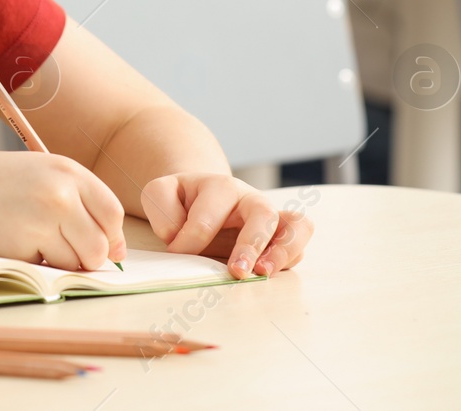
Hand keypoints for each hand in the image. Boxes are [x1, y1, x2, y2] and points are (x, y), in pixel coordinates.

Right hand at [0, 150, 125, 271]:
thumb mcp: (40, 174)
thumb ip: (79, 202)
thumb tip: (115, 250)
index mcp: (68, 170)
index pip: (111, 213)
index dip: (110, 236)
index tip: (100, 245)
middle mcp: (61, 192)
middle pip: (101, 245)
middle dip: (87, 256)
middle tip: (59, 247)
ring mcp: (43, 218)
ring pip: (78, 261)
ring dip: (61, 261)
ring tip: (32, 239)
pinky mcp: (23, 245)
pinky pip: (49, 269)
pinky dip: (38, 264)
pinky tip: (14, 242)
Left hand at [141, 173, 311, 278]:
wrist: (200, 197)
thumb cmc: (181, 200)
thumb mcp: (160, 194)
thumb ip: (162, 210)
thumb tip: (179, 237)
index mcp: (219, 187)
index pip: (208, 216)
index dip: (191, 239)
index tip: (175, 252)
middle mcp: (250, 199)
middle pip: (262, 213)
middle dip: (250, 244)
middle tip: (235, 272)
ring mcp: (270, 218)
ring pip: (296, 225)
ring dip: (283, 251)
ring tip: (262, 273)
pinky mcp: (280, 237)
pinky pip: (299, 243)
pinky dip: (291, 258)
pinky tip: (269, 273)